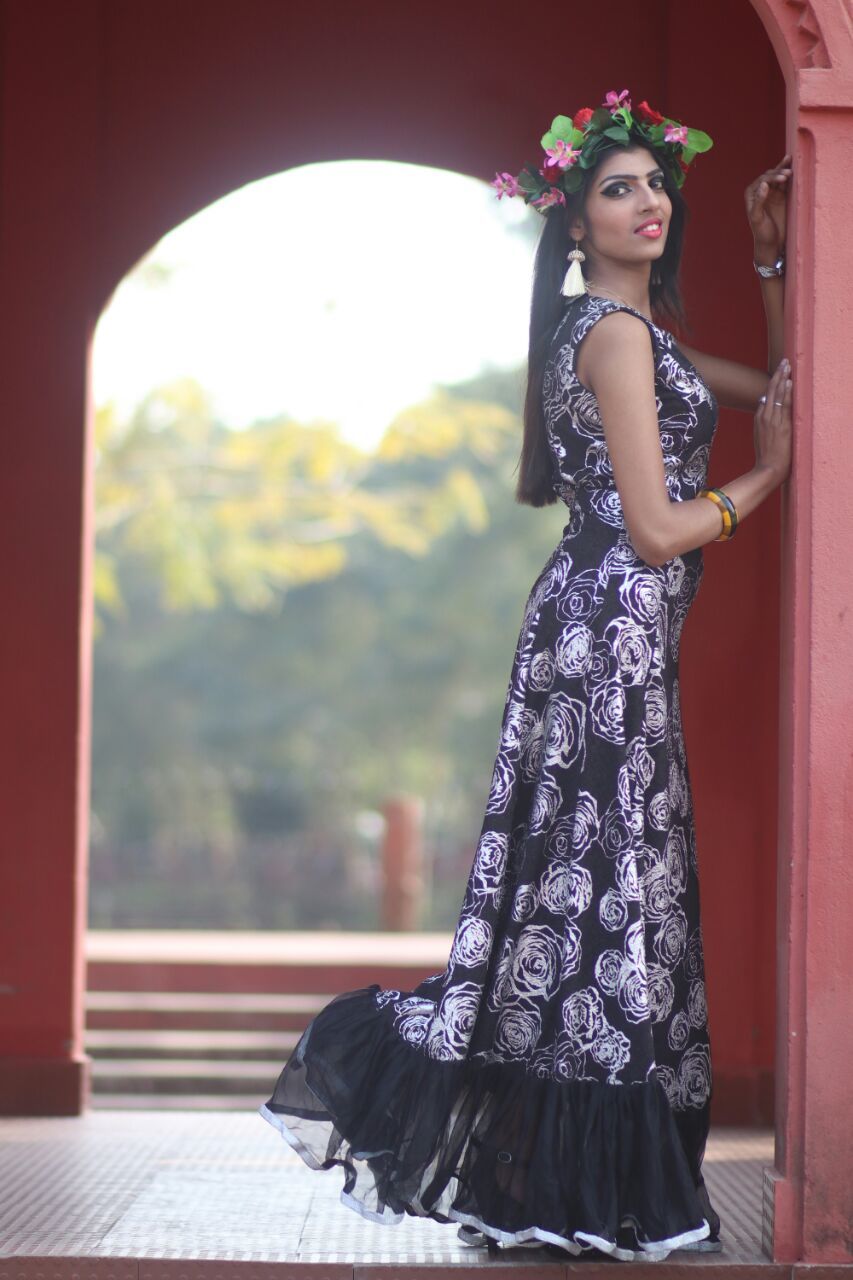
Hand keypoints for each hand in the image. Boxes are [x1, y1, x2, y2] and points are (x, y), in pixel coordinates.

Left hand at [745, 153, 791, 256]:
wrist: (772, 243)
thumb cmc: (761, 233)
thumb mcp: (757, 218)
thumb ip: (759, 201)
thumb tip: (764, 184)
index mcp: (752, 194)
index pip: (763, 180)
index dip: (772, 177)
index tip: (783, 178)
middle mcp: (761, 191)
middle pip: (771, 176)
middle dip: (779, 173)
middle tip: (789, 173)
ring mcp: (772, 193)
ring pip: (779, 177)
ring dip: (785, 171)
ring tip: (793, 167)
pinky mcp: (782, 196)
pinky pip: (786, 184)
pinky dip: (791, 178)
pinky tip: (796, 170)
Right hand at [753, 357, 792, 483]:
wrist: (768, 470)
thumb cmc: (767, 458)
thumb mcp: (761, 439)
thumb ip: (764, 425)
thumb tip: (766, 410)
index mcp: (759, 420)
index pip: (766, 397)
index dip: (772, 384)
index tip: (779, 373)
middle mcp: (764, 417)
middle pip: (770, 391)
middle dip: (777, 375)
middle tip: (784, 362)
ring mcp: (772, 421)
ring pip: (777, 395)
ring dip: (782, 379)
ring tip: (787, 366)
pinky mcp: (781, 426)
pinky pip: (784, 405)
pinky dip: (786, 392)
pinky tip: (789, 382)